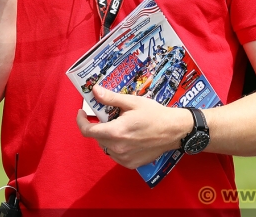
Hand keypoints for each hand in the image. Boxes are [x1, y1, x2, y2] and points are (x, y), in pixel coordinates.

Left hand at [76, 85, 192, 168]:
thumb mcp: (132, 102)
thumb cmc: (154, 114)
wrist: (174, 131)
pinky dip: (116, 145)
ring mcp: (124, 158)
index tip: (82, 112)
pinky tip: (126, 137)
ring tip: (119, 125)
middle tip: (107, 115)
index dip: (81, 121)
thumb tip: (94, 91)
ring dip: (107, 136)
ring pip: (106, 146)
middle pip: (97, 137)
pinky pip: (115, 154)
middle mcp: (117, 148)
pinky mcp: (131, 164)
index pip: (87, 131)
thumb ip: (111, 98)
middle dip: (97, 125)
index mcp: (116, 132)